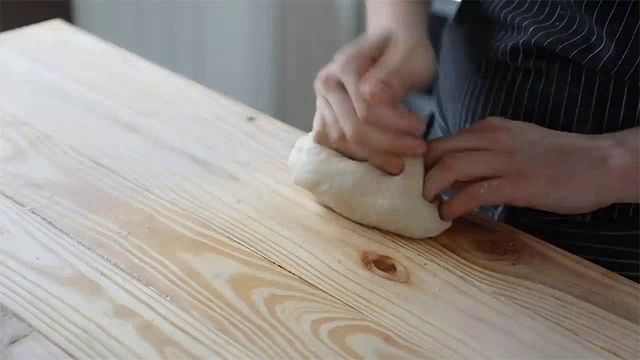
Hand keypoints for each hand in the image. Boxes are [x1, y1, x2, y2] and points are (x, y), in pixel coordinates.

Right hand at [312, 30, 435, 173]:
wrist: (389, 43)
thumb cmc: (405, 51)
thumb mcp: (413, 57)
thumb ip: (395, 76)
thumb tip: (371, 95)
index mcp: (345, 65)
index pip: (367, 110)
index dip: (396, 125)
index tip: (422, 128)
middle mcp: (326, 83)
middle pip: (353, 129)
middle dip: (388, 144)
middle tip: (418, 148)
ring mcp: (321, 102)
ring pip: (342, 141)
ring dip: (375, 155)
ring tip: (403, 157)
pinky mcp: (322, 117)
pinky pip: (335, 145)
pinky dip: (358, 155)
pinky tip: (381, 157)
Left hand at [423, 117, 627, 219]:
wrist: (601, 163)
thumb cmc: (558, 158)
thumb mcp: (515, 144)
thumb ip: (483, 155)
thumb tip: (450, 176)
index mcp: (489, 128)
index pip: (441, 140)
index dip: (421, 161)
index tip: (413, 180)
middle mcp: (492, 138)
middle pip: (437, 151)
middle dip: (419, 175)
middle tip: (414, 194)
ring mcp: (504, 160)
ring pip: (449, 168)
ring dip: (431, 189)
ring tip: (428, 205)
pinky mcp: (517, 184)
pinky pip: (473, 194)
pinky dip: (453, 206)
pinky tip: (449, 216)